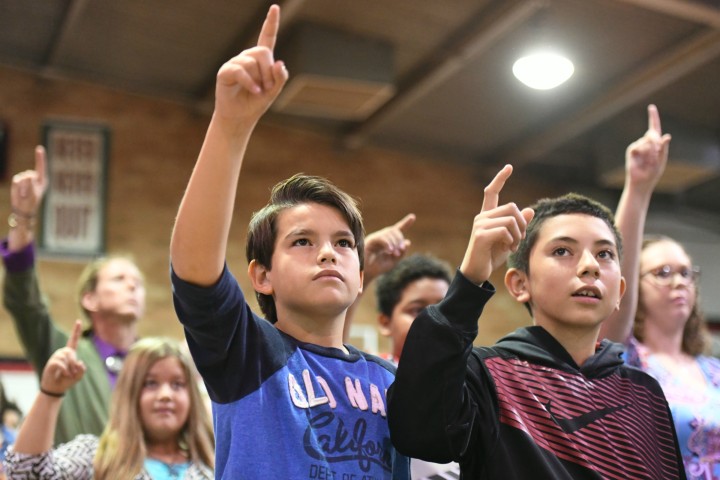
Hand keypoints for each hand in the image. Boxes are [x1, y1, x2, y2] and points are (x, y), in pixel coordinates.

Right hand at [10, 146, 47, 216]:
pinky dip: (17, 187)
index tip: (39, 148)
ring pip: (22, 178)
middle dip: (27, 185)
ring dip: (22, 187)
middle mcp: (34, 177)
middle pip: (29, 175)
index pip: (41, 166)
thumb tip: (29, 175)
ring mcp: (26, 178)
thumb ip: (31, 184)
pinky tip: (20, 193)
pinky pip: (16, 180)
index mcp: (42, 180)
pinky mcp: (18, 180)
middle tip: (28, 194)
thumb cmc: (31, 202)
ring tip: (25, 194)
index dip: (40, 157)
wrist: (23, 208)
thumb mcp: (33, 194)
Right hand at [40, 320, 85, 395]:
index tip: (78, 321)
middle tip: (72, 373)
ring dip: (69, 368)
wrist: (56, 388)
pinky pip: (60, 363)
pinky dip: (64, 370)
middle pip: (71, 352)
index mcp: (70, 353)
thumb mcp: (78, 376)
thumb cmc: (67, 380)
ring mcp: (56, 357)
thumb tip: (79, 362)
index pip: (73, 340)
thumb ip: (82, 369)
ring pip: (66, 358)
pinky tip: (63, 374)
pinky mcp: (51, 363)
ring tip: (67, 374)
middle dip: (74, 363)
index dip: (76, 331)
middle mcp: (62, 353)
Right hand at [214, 4, 288, 123]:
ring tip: (259, 92)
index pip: (266, 37)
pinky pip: (241, 71)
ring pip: (252, 61)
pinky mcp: (226, 72)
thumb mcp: (274, 91)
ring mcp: (235, 63)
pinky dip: (250, 83)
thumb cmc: (256, 103)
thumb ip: (280, 77)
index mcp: (260, 60)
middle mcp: (247, 58)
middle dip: (269, 71)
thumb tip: (279, 62)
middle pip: (262, 52)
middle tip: (268, 87)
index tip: (275, 8)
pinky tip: (255, 91)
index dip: (271, 23)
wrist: (240, 118)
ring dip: (260, 79)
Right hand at [363, 213, 415, 282]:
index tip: (412, 217)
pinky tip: (390, 250)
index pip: (397, 229)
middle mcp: (382, 237)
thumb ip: (401, 253)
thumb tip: (408, 242)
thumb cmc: (378, 267)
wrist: (366, 273)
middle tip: (401, 251)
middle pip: (394, 231)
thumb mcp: (393, 261)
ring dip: (395, 243)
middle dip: (399, 239)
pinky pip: (381, 238)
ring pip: (388, 233)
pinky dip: (387, 243)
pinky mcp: (370, 241)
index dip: (405, 223)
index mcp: (388, 241)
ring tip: (395, 254)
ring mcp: (376, 238)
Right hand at [459, 165, 533, 284]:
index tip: (509, 167)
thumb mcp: (509, 239)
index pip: (491, 192)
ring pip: (511, 219)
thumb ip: (518, 225)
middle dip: (522, 223)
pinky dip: (512, 241)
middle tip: (520, 239)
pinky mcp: (481, 235)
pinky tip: (509, 249)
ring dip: (518, 235)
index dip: (500, 179)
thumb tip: (530, 211)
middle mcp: (482, 217)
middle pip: (511, 207)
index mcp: (487, 216)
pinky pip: (505, 231)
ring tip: (514, 246)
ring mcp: (480, 225)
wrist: (477, 272)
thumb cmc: (492, 256)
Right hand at [625, 104, 670, 193]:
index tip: (651, 107)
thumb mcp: (662, 160)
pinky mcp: (631, 150)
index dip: (653, 117)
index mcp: (655, 144)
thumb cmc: (653, 173)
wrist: (642, 182)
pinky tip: (643, 161)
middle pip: (652, 133)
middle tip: (656, 155)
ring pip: (646, 141)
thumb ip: (664, 148)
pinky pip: (639, 146)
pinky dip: (644, 153)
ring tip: (649, 162)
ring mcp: (638, 146)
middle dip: (656, 143)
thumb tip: (666, 136)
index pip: (654, 128)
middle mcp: (645, 143)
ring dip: (651, 151)